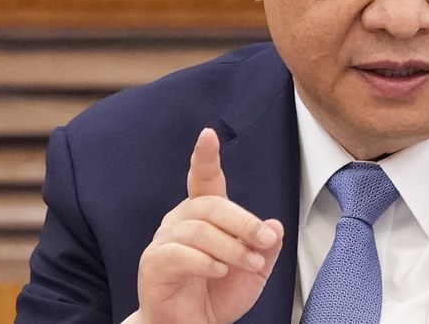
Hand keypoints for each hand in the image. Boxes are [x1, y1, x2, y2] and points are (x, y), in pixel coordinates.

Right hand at [133, 128, 284, 323]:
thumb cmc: (218, 294)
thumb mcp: (255, 270)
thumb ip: (266, 247)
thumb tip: (275, 225)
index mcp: (205, 215)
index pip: (205, 180)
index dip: (205, 157)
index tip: (207, 135)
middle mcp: (181, 221)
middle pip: (211, 205)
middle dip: (243, 221)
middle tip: (264, 239)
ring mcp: (164, 241)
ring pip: (199, 230)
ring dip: (231, 246)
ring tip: (249, 263)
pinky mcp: (154, 264)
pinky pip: (178, 253)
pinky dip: (205, 261)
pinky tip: (220, 270)